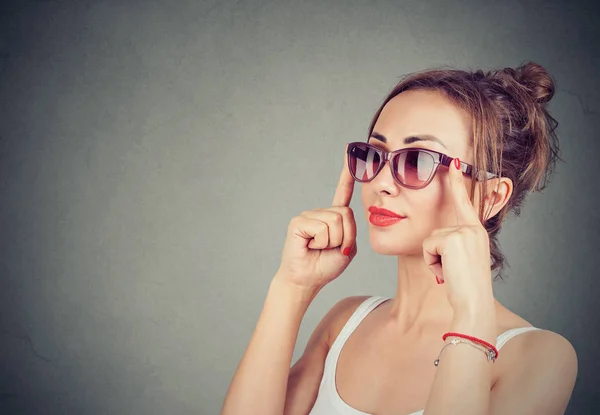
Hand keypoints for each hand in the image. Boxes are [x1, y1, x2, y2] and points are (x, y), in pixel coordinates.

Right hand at [275, 144, 357, 290]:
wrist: (307, 280)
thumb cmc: (326, 266)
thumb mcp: (348, 248)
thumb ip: (351, 229)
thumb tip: (343, 213)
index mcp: (333, 217)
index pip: (342, 191)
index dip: (347, 172)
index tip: (350, 149)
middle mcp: (321, 212)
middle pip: (346, 214)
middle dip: (345, 236)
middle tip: (332, 249)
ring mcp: (309, 215)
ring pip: (335, 222)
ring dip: (333, 241)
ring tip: (320, 248)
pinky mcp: (299, 222)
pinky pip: (322, 228)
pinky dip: (321, 242)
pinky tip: (310, 246)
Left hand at [422, 157, 494, 312]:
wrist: (473, 303)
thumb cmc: (465, 287)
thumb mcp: (461, 261)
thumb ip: (453, 245)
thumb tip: (438, 241)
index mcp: (476, 231)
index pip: (465, 202)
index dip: (458, 181)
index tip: (455, 160)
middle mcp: (473, 228)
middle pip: (436, 231)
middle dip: (435, 255)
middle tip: (452, 272)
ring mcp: (464, 232)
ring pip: (430, 239)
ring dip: (434, 260)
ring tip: (450, 272)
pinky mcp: (452, 239)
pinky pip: (427, 246)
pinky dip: (432, 262)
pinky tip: (445, 272)